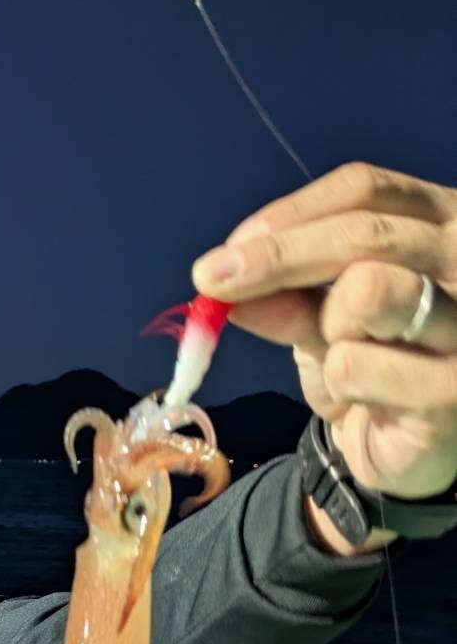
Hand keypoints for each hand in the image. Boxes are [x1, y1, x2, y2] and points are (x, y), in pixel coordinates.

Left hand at [192, 162, 456, 501]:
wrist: (405, 454)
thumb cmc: (372, 367)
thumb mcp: (319, 319)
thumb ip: (283, 294)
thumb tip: (219, 278)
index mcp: (440, 224)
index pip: (365, 190)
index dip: (291, 214)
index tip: (231, 248)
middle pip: (364, 232)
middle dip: (277, 257)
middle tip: (211, 280)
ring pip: (369, 289)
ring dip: (327, 329)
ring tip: (342, 359)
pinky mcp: (455, 386)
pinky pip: (357, 364)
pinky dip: (339, 384)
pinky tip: (366, 401)